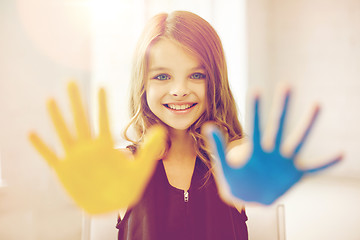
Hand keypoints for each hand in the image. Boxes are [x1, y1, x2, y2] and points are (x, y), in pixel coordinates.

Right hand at [29, 81, 165, 213]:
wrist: (111, 205)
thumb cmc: (126, 187)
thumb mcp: (141, 168)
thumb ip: (150, 150)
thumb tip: (161, 129)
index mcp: (106, 145)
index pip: (103, 120)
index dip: (102, 104)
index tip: (101, 85)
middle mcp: (89, 148)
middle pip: (81, 120)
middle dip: (76, 102)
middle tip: (71, 82)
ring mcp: (75, 158)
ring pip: (64, 133)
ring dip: (57, 118)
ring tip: (50, 100)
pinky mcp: (64, 170)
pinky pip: (50, 156)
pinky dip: (41, 146)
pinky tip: (31, 133)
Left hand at [204, 89, 341, 204]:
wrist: (249, 197)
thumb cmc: (235, 181)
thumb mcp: (224, 166)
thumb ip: (217, 146)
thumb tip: (207, 125)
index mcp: (254, 150)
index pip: (255, 126)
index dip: (254, 110)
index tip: (256, 89)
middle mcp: (271, 151)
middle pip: (277, 126)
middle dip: (281, 107)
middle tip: (286, 84)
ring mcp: (285, 161)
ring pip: (298, 140)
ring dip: (306, 124)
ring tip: (316, 104)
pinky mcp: (295, 174)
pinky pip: (315, 168)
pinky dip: (327, 163)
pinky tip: (342, 154)